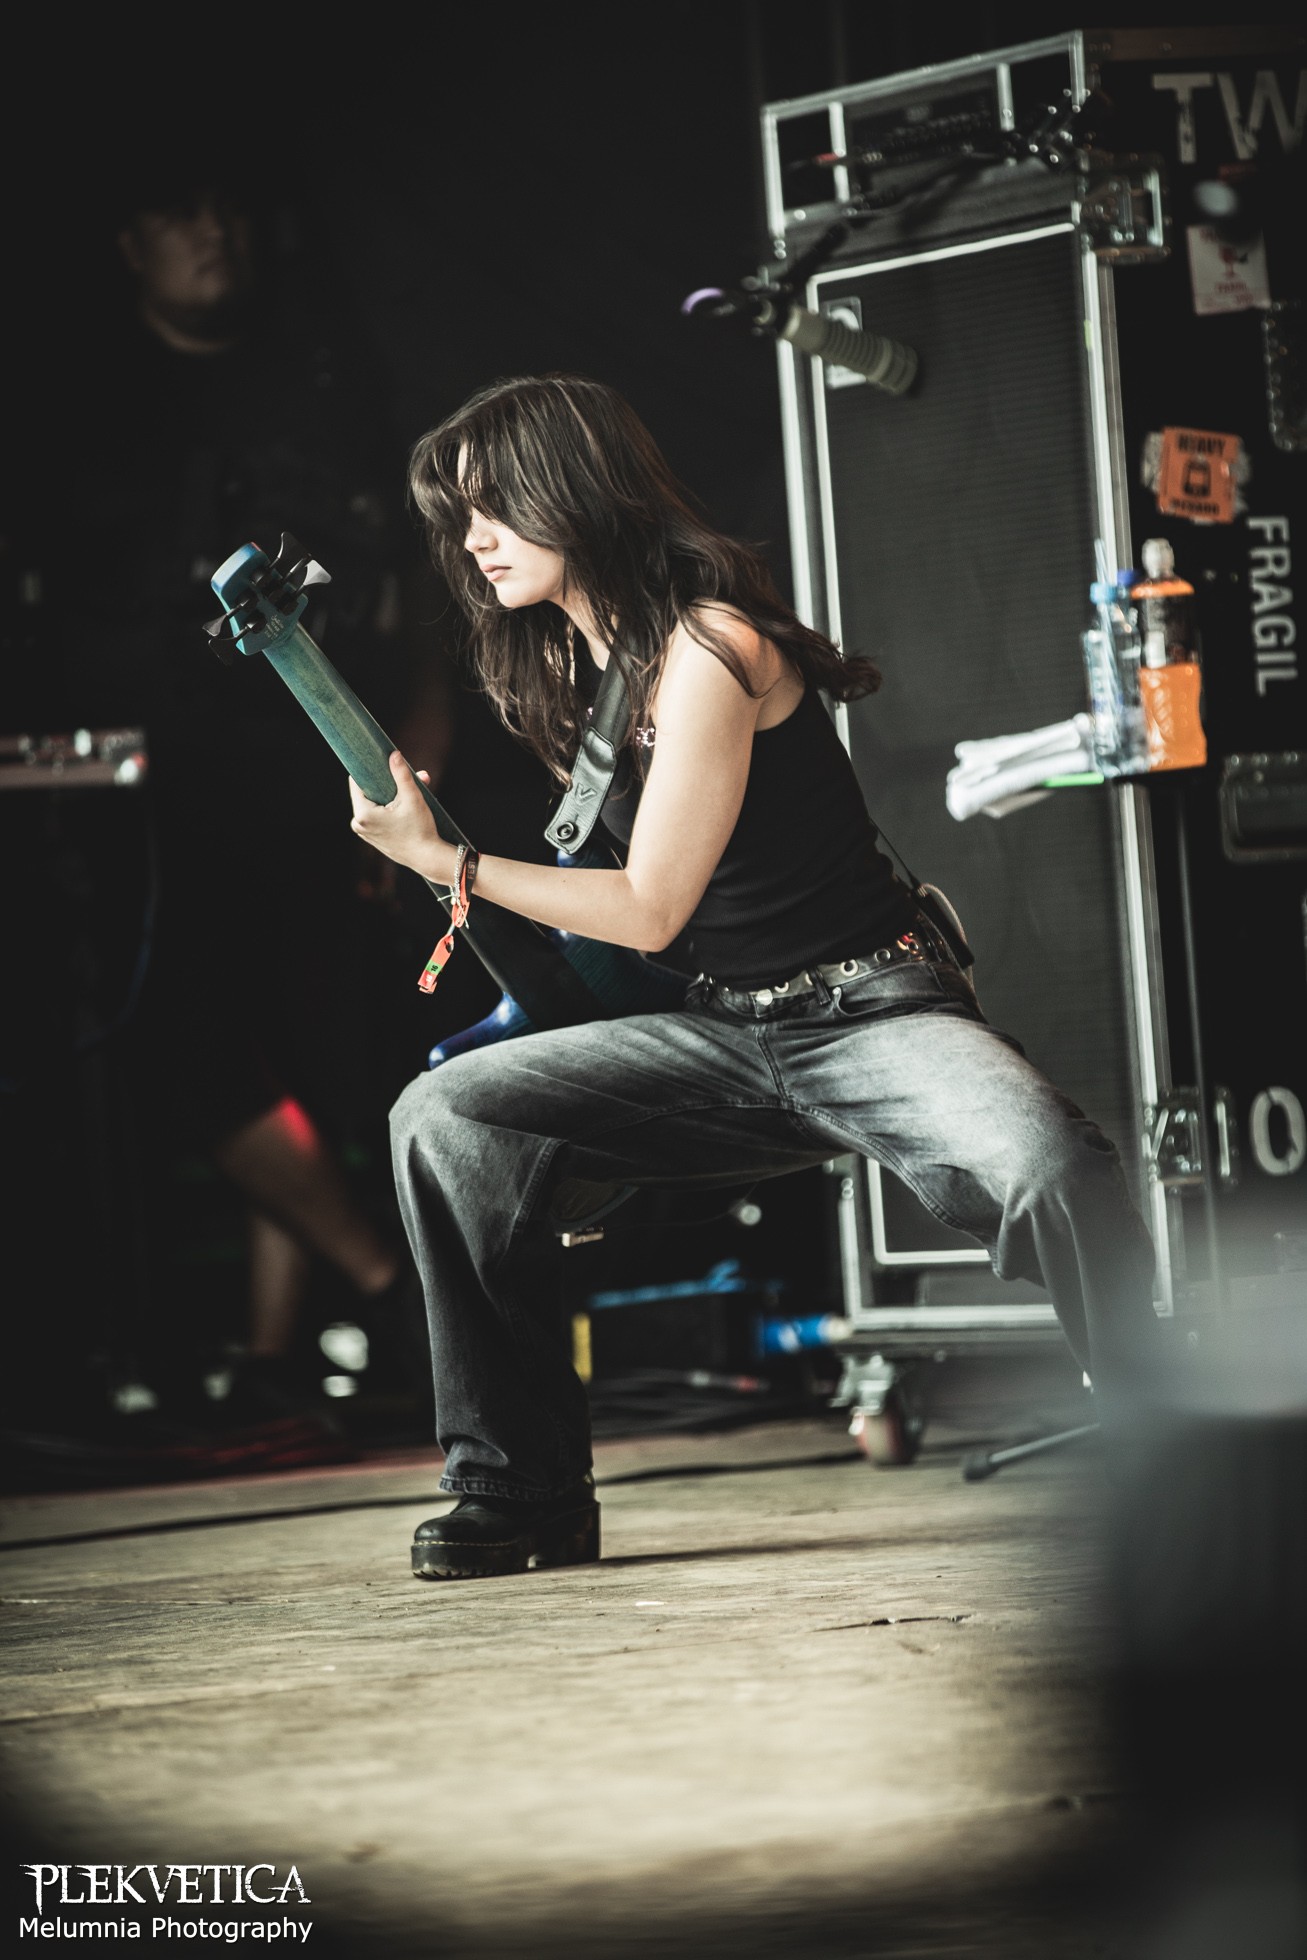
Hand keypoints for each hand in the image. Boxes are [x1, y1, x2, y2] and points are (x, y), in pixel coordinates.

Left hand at [348, 751, 453, 882]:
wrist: (427, 857)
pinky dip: (386, 810)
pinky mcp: (371, 838)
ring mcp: (364, 833)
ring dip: (387, 797)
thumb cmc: (420, 829)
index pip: (356, 783)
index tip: (379, 764)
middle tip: (404, 780)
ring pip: (372, 805)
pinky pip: (375, 817)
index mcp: (363, 814)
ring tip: (407, 796)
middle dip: (384, 784)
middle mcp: (358, 824)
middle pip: (366, 793)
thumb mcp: (412, 798)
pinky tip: (402, 808)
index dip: (369, 772)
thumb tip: (394, 754)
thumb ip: (401, 775)